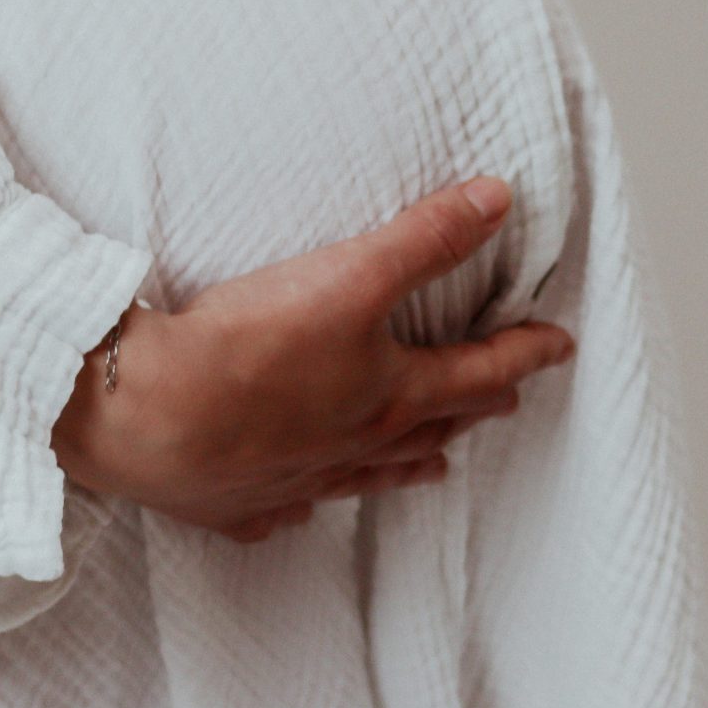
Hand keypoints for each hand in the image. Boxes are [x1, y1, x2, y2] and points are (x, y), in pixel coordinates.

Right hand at [51, 177, 573, 543]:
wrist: (149, 414)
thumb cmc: (250, 349)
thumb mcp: (349, 276)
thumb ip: (425, 237)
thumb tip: (497, 198)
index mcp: (388, 395)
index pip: (478, 372)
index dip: (523, 353)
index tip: (558, 345)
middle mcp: (352, 446)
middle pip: (429, 427)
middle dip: (472, 409)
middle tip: (504, 401)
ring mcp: (295, 481)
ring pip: (367, 475)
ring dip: (407, 464)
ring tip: (433, 462)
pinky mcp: (235, 501)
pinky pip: (279, 509)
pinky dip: (297, 505)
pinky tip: (295, 506)